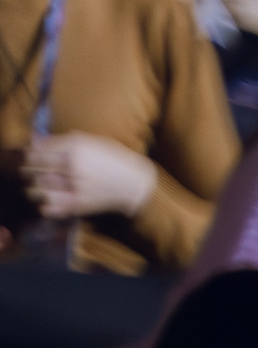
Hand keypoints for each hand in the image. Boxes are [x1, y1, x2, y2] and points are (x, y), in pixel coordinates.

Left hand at [20, 134, 160, 220]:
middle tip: (32, 170)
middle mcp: (73, 168)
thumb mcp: (91, 141)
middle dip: (29, 169)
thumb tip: (34, 140)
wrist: (137, 185)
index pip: (37, 150)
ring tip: (39, 186)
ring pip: (38, 188)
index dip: (31, 153)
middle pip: (34, 168)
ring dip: (34, 187)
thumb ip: (61, 140)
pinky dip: (45, 205)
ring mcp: (75, 188)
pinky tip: (48, 201)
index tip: (33, 156)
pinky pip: (51, 207)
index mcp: (75, 149)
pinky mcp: (80, 205)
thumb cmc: (115, 160)